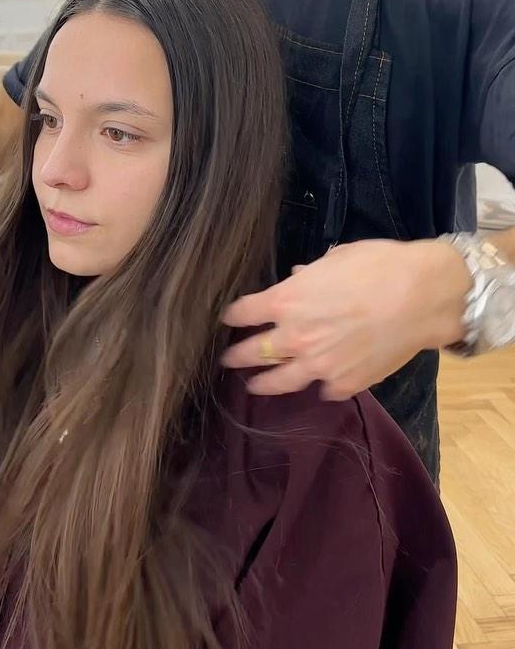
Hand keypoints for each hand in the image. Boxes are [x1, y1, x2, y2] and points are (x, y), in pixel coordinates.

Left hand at [220, 239, 470, 400]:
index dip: (233, 316)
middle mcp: (294, 337)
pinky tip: (318, 384)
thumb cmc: (379, 266)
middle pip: (251, 351)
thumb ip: (309, 275)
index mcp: (285, 301)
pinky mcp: (344, 384)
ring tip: (253, 386)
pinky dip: (319, 385)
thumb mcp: (335, 259)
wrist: (421, 297)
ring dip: (263, 383)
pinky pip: (323, 389)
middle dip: (236, 355)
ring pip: (278, 381)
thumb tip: (298, 277)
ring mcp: (318, 366)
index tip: (229, 318)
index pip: (243, 312)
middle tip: (227, 359)